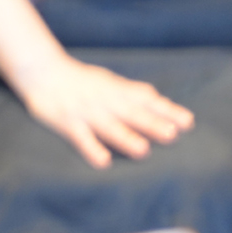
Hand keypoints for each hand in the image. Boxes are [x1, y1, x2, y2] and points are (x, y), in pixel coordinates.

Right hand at [22, 55, 192, 169]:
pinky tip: (103, 162)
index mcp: (118, 91)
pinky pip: (81, 138)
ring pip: (109, 127)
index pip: (147, 101)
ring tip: (144, 151)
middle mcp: (106, 101)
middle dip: (152, 124)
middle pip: (132, 114)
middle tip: (173, 134)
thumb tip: (158, 99)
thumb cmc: (81, 79)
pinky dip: (91, 149)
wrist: (43, 70)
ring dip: (126, 138)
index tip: (188, 122)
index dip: (167, 111)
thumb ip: (132, 91)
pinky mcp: (67, 123)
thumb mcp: (110, 81)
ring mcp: (87, 112)